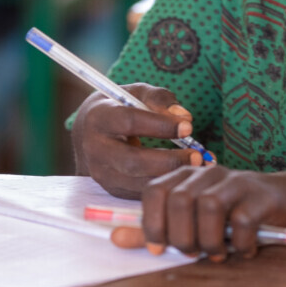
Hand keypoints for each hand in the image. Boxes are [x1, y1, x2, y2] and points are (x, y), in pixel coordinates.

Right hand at [73, 83, 204, 199]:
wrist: (88, 134)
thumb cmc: (117, 109)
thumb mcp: (135, 94)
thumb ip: (159, 99)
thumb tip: (184, 116)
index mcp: (99, 118)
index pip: (129, 122)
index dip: (160, 125)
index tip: (188, 126)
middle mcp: (95, 149)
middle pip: (133, 161)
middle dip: (169, 160)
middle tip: (197, 156)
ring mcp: (101, 173)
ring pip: (139, 182)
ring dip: (171, 177)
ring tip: (197, 168)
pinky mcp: (111, 190)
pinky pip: (141, 192)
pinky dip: (165, 185)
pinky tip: (184, 176)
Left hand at [131, 165, 285, 259]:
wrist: (283, 200)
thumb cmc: (231, 215)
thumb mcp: (191, 222)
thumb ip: (154, 229)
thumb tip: (115, 238)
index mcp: (184, 177)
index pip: (154, 191)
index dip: (151, 223)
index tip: (159, 249)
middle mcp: (206, 174)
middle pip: (179, 201)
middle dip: (181, 236)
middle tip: (192, 252)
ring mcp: (235, 182)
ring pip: (208, 208)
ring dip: (209, 240)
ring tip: (217, 253)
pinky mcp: (259, 197)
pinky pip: (242, 221)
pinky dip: (240, 243)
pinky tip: (244, 250)